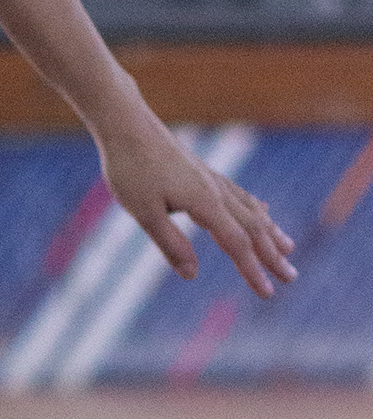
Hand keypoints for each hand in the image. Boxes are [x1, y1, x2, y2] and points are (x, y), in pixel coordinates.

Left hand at [97, 112, 296, 299]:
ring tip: (288, 248)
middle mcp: (216, 191)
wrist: (126, 124)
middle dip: (272, 255)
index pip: (236, 244)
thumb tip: (192, 275)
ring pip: (251, 210)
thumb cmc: (130, 168)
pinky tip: (265, 211)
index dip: (253, 271)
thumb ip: (170, 244)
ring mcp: (212, 179)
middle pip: (253, 228)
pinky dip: (257, 209)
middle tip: (291, 277)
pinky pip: (240, 195)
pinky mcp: (204, 172)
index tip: (268, 294)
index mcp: (204, 203)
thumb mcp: (144, 212)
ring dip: (271, 232)